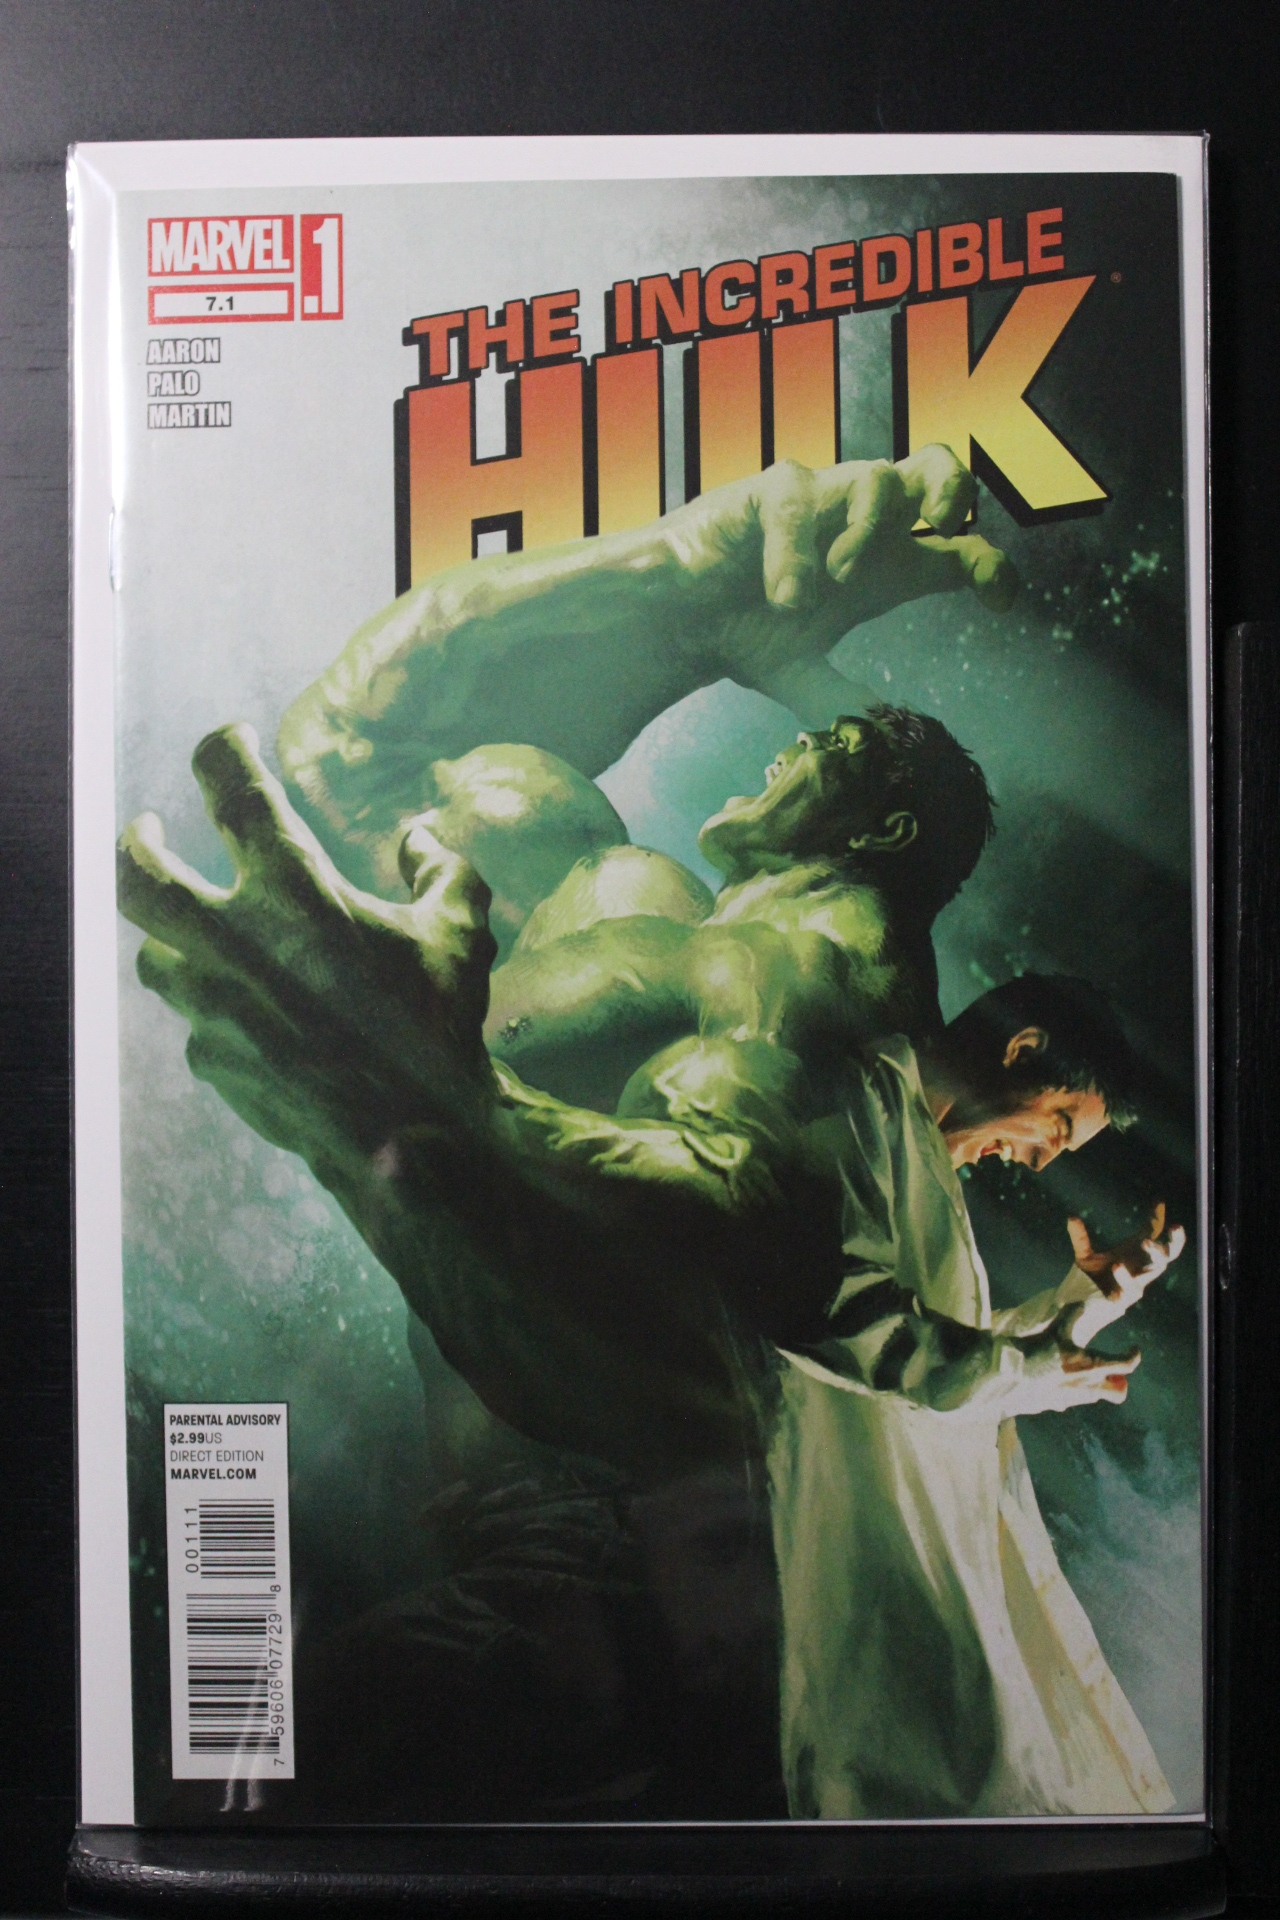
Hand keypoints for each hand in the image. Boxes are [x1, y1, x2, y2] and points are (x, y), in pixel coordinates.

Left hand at [118, 723, 496, 1175]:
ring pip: (155, 956)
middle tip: (148, 831)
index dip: (222, 750)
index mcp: (291, 888)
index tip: (229, 743)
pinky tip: (256, 1023)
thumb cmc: (433, 1025)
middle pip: (138, 873)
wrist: (404, 1136)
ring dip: (174, 940)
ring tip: (199, 939)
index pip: (231, 787)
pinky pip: (199, 1026)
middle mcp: (231, 939)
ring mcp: (210, 1005)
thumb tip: (417, 839)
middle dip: (136, 843)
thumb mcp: (461, 932)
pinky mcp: (211, 1061)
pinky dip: (220, 1015)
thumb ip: (440, 870)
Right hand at [663, 446, 1017, 677]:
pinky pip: (798, 500)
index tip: (1000, 598)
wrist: (673, 622)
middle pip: (934, 468)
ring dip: (866, 531)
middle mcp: (857, 523)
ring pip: (876, 476)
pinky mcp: (767, 492)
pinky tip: (787, 597)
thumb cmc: (740, 632)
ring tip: (838, 582)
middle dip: (953, 488)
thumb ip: (842, 699)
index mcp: (882, 564)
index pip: (958, 548)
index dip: (990, 565)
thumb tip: (882, 739)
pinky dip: (799, 550)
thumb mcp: (801, 675)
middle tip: (943, 527)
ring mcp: (816, 501)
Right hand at [1014, 1316, 1142, 1413]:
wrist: (1015, 1376)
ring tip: (1084, 1372)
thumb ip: (1072, 1314)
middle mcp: (1090, 1386)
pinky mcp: (1060, 1404)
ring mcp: (1076, 1398)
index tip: (1134, 1348)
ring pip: (1097, 1396)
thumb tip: (1082, 1303)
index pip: (1125, 1365)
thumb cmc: (1040, 1352)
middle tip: (1113, 1372)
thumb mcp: (1057, 1329)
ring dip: (1097, 1385)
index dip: (1134, 1356)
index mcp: (1093, 1366)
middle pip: (1118, 1392)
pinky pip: (1076, 1399)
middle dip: (1120, 1384)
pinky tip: (1061, 1379)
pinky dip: (1076, 1390)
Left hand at [1063, 1204, 1185, 1346]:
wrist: (1077, 1308)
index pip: (1154, 1236)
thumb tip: (1072, 1217)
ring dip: (1154, 1254)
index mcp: (1134, 1256)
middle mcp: (1139, 1270)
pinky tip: (1117, 1266)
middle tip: (1175, 1226)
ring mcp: (1134, 1285)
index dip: (1158, 1219)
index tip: (1159, 1202)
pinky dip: (1124, 1277)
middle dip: (1174, 1241)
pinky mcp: (1124, 1300)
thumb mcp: (1084, 1255)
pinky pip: (1129, 1288)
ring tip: (1144, 1241)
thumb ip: (1080, 1237)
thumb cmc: (1089, 1280)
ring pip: (1154, 1271)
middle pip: (1167, 1255)